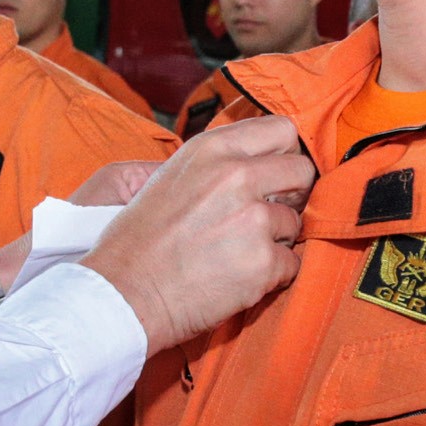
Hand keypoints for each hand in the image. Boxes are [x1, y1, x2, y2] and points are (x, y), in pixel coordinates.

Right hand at [80, 117, 311, 350]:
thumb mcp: (170, 178)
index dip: (282, 156)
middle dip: (291, 195)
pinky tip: (236, 278)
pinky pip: (291, 264)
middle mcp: (235, 176)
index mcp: (210, 149)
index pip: (281, 130)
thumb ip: (217, 164)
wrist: (123, 295)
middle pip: (302, 171)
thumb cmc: (138, 243)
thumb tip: (260, 163)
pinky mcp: (263, 261)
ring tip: (234, 254)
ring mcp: (253, 219)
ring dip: (275, 240)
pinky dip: (271, 275)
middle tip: (266, 216)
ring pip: (296, 222)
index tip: (273, 176)